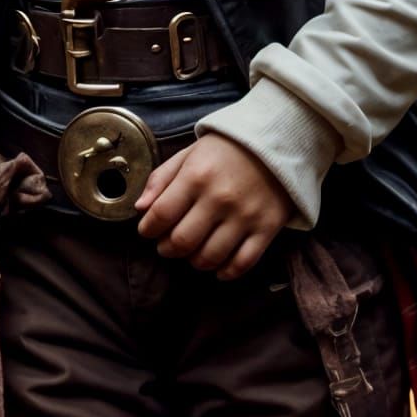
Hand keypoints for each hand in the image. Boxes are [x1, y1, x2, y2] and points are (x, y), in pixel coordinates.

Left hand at [134, 134, 291, 280]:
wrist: (275, 143)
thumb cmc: (225, 149)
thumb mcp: (188, 154)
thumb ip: (161, 179)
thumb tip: (140, 208)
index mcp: (196, 176)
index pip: (162, 214)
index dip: (148, 229)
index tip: (146, 231)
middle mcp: (219, 198)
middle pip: (183, 241)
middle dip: (167, 249)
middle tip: (165, 246)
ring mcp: (244, 217)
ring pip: (210, 257)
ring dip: (194, 261)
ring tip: (190, 253)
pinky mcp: (267, 229)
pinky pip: (242, 263)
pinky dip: (226, 272)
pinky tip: (217, 267)